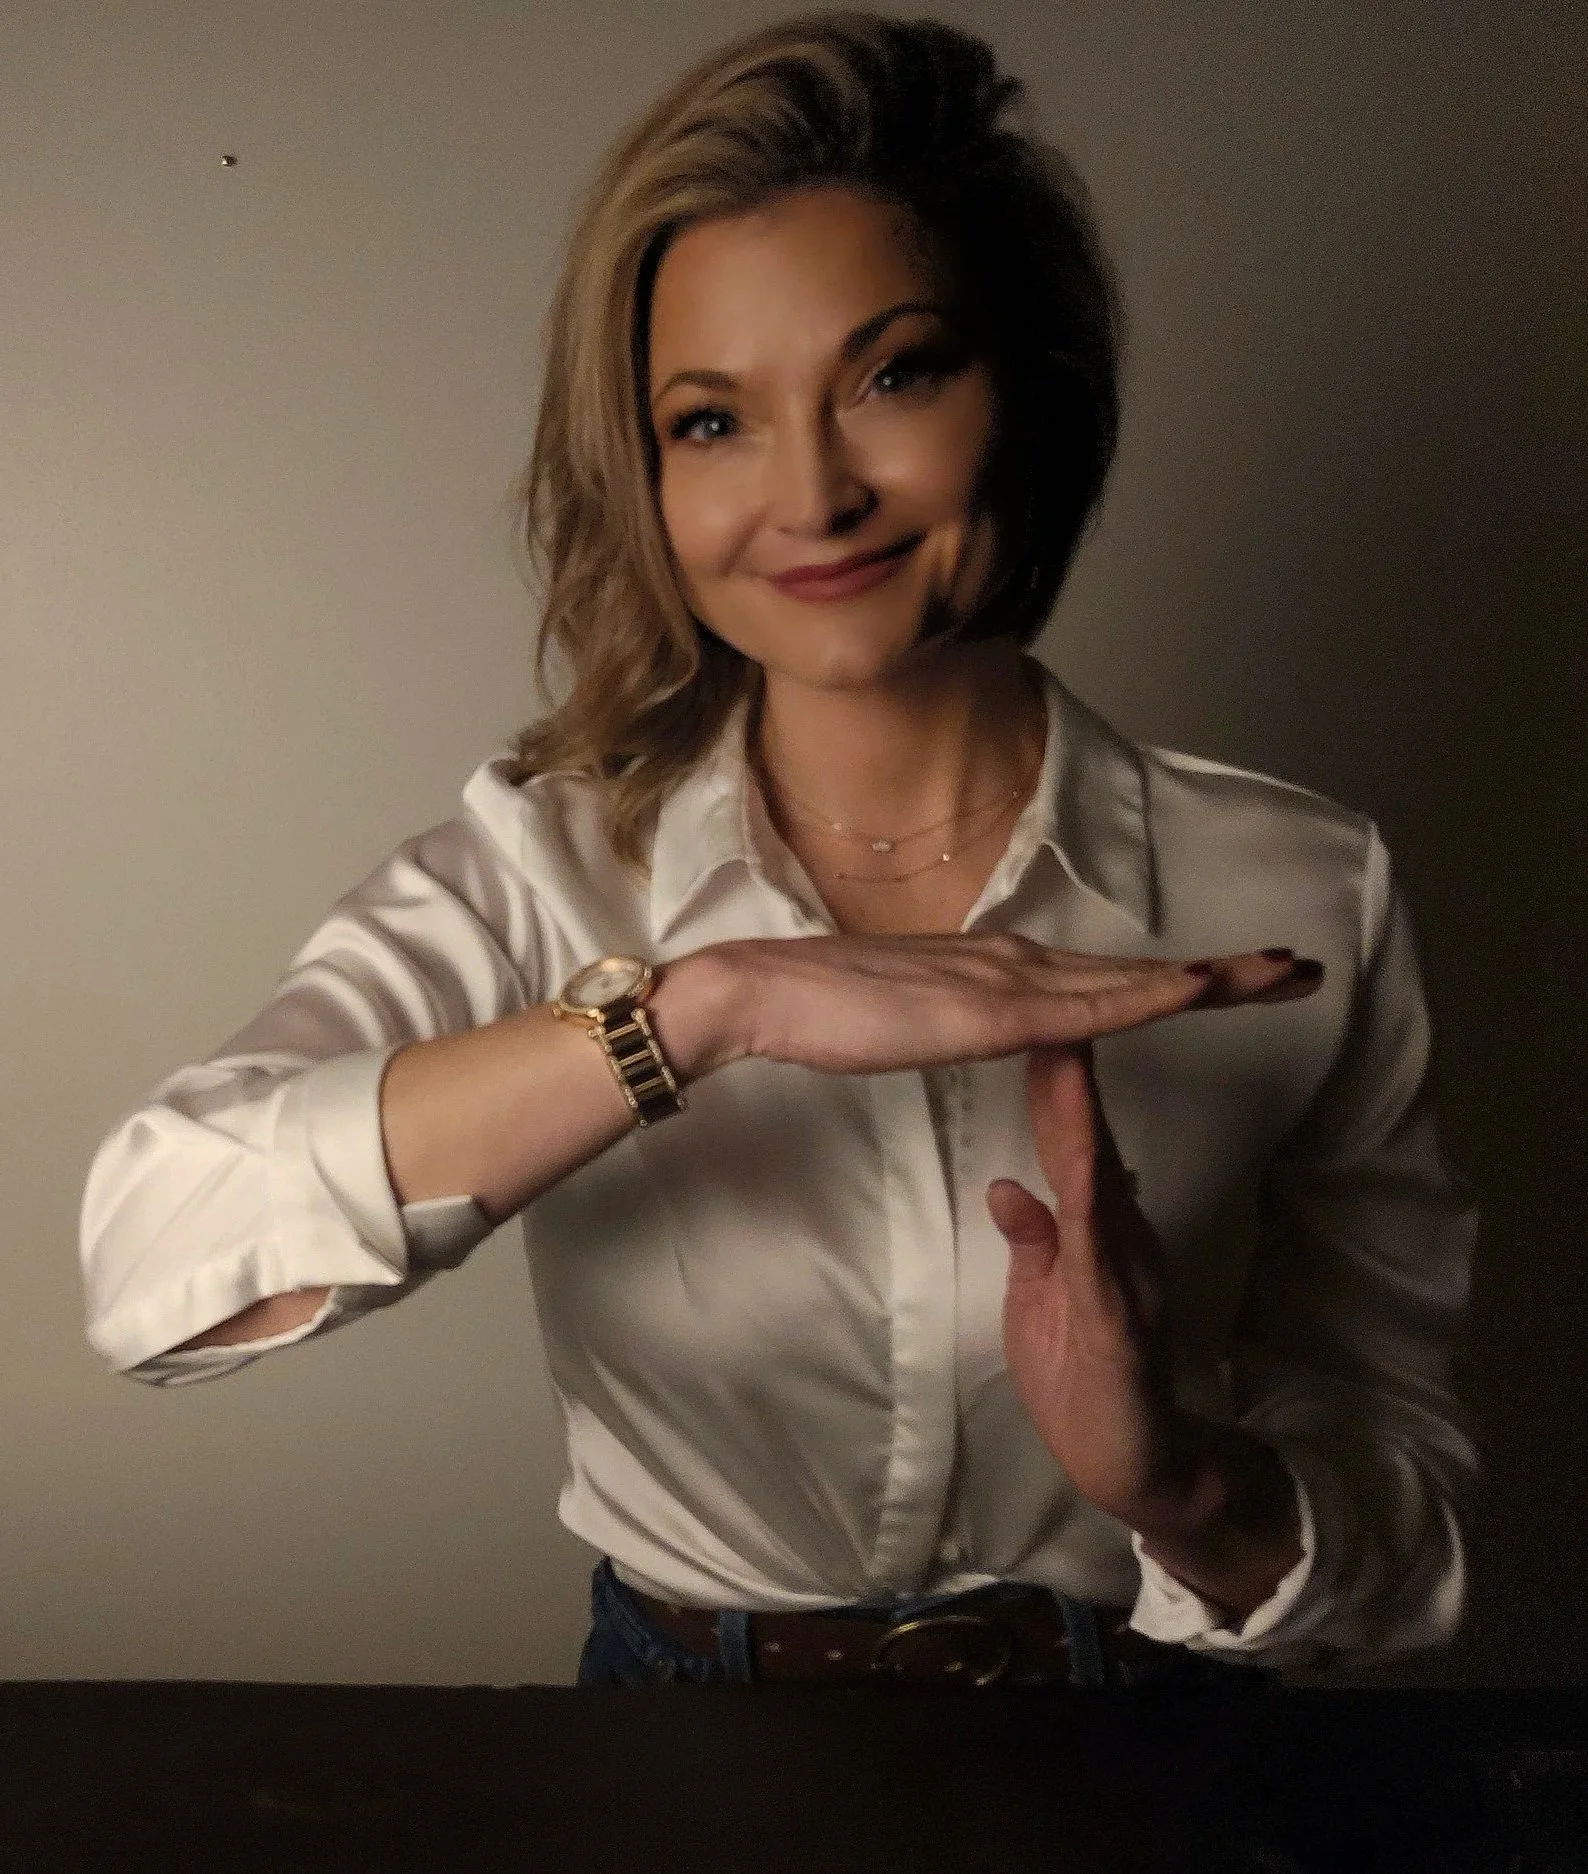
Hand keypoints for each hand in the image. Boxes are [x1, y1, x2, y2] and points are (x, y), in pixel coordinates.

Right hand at [710, 932, 1319, 1077]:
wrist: (763, 991)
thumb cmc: (820, 1011)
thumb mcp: (909, 1021)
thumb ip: (952, 1017)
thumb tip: (982, 1020)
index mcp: (999, 973)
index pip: (1106, 980)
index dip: (1174, 980)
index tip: (1238, 978)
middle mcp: (1017, 963)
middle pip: (1139, 974)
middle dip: (1225, 972)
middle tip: (1301, 966)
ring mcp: (1007, 981)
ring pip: (1132, 983)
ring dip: (1213, 977)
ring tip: (1284, 972)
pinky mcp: (989, 1009)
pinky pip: (1088, 1008)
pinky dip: (1152, 997)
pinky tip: (1201, 990)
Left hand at [990, 1042, 1186, 1523]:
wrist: (1135, 1467)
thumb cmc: (1083, 1377)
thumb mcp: (1042, 1299)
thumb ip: (1034, 1241)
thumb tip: (1007, 1184)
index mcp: (1099, 1228)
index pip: (1073, 1140)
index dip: (1054, 1078)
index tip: (1033, 1016)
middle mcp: (1121, 1238)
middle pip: (1091, 1142)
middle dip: (1071, 1072)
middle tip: (1052, 999)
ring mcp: (1127, 1276)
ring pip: (1103, 1187)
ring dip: (1083, 1123)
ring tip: (1066, 1059)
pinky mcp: (1122, 1324)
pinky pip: (1104, 1262)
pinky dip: (1092, 1216)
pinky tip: (1084, 1177)